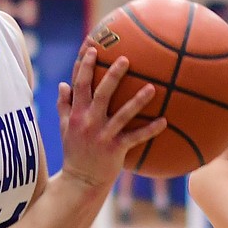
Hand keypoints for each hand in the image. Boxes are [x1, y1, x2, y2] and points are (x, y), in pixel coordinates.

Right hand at [56, 48, 165, 188]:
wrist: (80, 181)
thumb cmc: (74, 151)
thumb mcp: (64, 127)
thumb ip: (63, 105)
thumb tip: (62, 84)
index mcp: (76, 113)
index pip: (78, 84)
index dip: (84, 65)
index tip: (92, 46)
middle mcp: (89, 121)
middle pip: (101, 93)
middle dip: (112, 75)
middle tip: (126, 59)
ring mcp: (103, 135)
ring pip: (122, 114)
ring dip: (138, 101)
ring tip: (152, 88)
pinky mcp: (116, 149)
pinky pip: (135, 137)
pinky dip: (150, 130)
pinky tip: (165, 121)